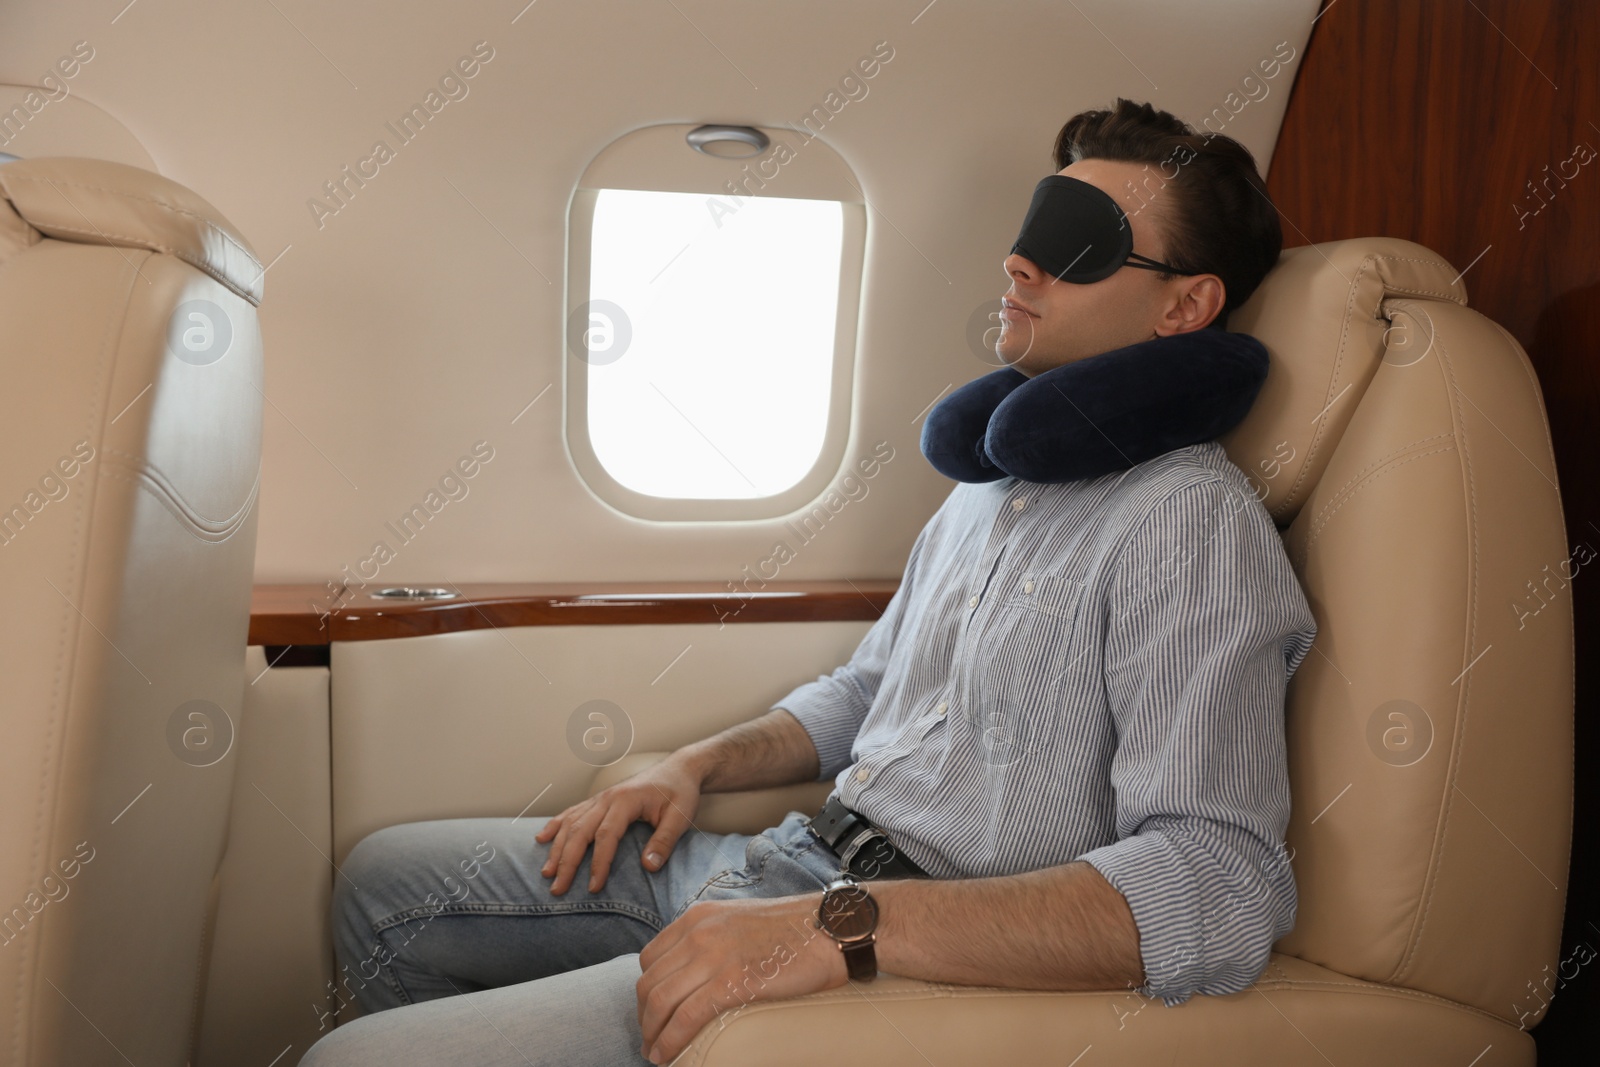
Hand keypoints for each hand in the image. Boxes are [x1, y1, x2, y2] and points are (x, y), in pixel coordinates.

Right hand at [534, 754, 703, 894]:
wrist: (679, 769)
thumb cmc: (680, 792)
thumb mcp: (681, 817)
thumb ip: (665, 841)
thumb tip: (648, 867)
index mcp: (626, 800)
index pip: (606, 835)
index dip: (598, 863)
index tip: (593, 887)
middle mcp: (608, 798)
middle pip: (580, 831)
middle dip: (566, 861)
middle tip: (557, 888)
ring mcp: (601, 798)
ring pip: (571, 823)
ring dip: (557, 848)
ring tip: (546, 872)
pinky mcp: (599, 800)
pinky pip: (572, 812)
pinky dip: (556, 825)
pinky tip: (542, 838)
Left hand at [636, 895, 847, 1063]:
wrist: (832, 928)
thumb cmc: (798, 931)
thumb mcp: (742, 921)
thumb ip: (717, 938)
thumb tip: (705, 972)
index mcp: (700, 917)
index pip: (651, 956)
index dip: (647, 989)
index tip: (652, 1012)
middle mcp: (699, 933)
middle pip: (649, 981)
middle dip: (644, 1016)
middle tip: (651, 1039)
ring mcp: (713, 956)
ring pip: (659, 1000)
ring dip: (651, 1033)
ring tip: (654, 1053)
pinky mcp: (731, 981)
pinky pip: (685, 1017)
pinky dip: (670, 1041)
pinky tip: (666, 1056)